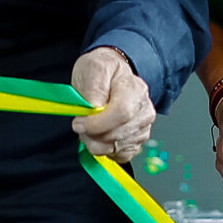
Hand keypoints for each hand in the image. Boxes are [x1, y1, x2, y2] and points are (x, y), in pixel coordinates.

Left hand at [70, 47, 154, 161]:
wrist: (111, 77)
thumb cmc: (102, 71)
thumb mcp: (93, 67)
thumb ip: (93, 87)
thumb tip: (94, 107)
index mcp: (135, 89)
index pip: (121, 113)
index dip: (97, 123)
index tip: (78, 123)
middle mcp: (144, 110)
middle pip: (118, 134)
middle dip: (92, 135)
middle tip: (79, 125)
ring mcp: (143, 127)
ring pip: (117, 147)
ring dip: (96, 142)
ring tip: (89, 127)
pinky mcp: (137, 141)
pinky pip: (120, 155)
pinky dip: (105, 149)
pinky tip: (100, 135)